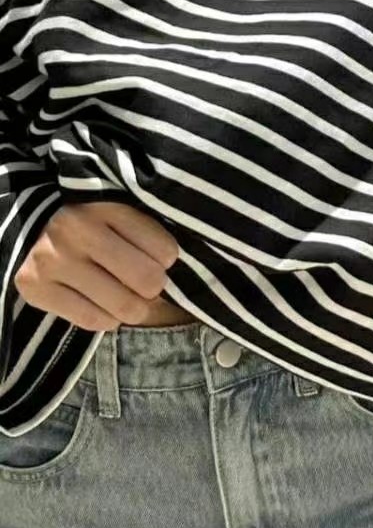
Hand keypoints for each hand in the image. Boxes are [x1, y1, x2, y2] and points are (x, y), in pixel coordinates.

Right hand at [14, 202, 179, 331]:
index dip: (167, 260)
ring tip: (126, 295)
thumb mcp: (121, 213)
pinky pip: (92, 321)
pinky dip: (107, 319)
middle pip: (147, 281)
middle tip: (145, 283)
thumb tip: (184, 272)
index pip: (165, 250)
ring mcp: (53, 261)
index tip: (158, 258)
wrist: (32, 226)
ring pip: (124, 306)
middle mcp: (78, 231)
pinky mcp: (35, 288)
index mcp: (107, 206)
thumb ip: (148, 234)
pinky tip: (103, 304)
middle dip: (154, 287)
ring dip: (133, 307)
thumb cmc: (93, 222)